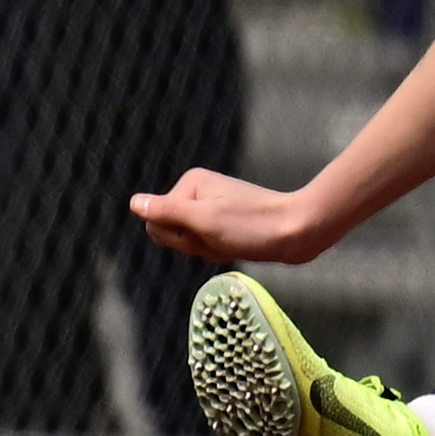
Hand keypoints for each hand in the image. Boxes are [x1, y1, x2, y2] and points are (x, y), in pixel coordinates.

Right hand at [134, 167, 327, 263]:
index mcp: (189, 184)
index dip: (181, 237)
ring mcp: (211, 208)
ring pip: (189, 242)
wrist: (299, 231)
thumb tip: (134, 203)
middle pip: (171, 232)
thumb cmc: (253, 226)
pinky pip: (207, 244)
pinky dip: (220, 251)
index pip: (157, 223)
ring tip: (234, 241)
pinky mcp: (225, 221)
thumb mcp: (205, 220)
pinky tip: (239, 246)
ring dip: (208, 250)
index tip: (210, 232)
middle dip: (194, 244)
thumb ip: (168, 212)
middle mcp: (197, 192)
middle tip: (223, 238)